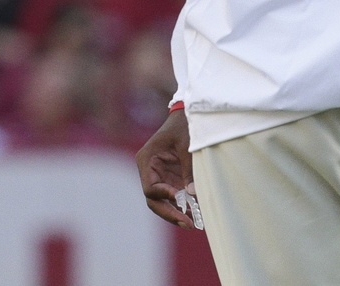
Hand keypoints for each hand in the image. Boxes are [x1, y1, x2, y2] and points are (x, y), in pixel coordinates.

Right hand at [136, 108, 196, 228]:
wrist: (187, 114)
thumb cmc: (184, 126)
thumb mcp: (187, 145)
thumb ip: (188, 169)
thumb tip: (193, 193)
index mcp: (147, 160)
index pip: (150, 187)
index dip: (163, 195)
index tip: (179, 198)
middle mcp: (149, 170)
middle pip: (153, 199)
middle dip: (169, 213)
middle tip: (187, 223)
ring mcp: (159, 176)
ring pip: (162, 202)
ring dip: (175, 213)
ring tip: (192, 224)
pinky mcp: (169, 178)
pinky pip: (172, 197)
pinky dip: (181, 206)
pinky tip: (193, 215)